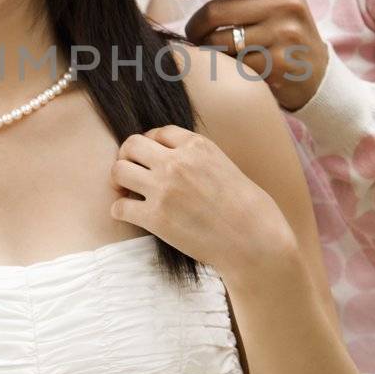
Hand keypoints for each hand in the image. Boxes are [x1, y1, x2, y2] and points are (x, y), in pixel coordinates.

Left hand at [109, 124, 296, 281]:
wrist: (256, 241)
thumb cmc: (250, 209)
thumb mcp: (226, 166)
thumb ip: (198, 159)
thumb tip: (177, 161)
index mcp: (197, 145)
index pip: (158, 132)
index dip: (151, 145)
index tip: (151, 159)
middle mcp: (176, 162)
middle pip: (130, 145)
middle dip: (127, 158)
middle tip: (131, 173)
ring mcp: (163, 189)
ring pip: (118, 171)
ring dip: (119, 181)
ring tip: (126, 192)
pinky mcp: (156, 218)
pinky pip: (119, 207)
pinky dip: (120, 211)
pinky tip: (131, 215)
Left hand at [170, 0, 329, 111]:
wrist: (319, 77)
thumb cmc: (286, 36)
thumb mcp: (276, 4)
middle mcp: (286, 6)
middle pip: (216, 11)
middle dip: (194, 26)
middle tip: (192, 35)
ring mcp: (284, 35)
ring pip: (219, 41)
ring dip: (205, 49)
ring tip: (210, 52)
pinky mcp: (280, 63)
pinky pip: (233, 64)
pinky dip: (223, 67)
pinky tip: (230, 68)